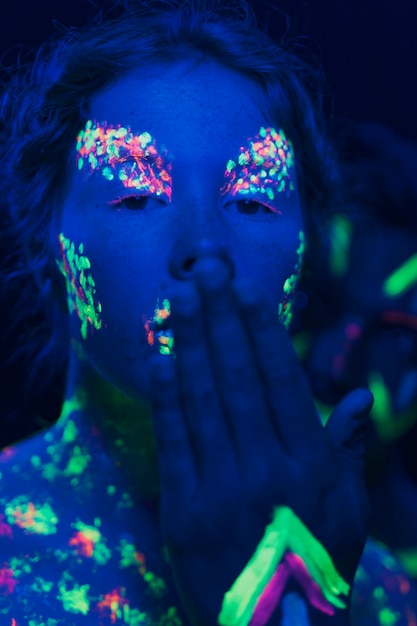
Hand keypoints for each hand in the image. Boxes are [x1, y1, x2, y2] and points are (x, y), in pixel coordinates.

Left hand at [150, 256, 371, 625]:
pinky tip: (161, 359)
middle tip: (205, 271)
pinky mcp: (182, 510)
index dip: (262, 330)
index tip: (247, 290)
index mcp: (307, 464)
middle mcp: (263, 467)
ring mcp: (219, 488)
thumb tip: (354, 395)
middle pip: (236, 378)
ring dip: (188, 344)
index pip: (280, 380)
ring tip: (178, 299)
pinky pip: (173, 443)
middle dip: (219, 319)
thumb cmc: (316, 564)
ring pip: (202, 400)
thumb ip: (347, 450)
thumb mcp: (349, 511)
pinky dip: (166, 397)